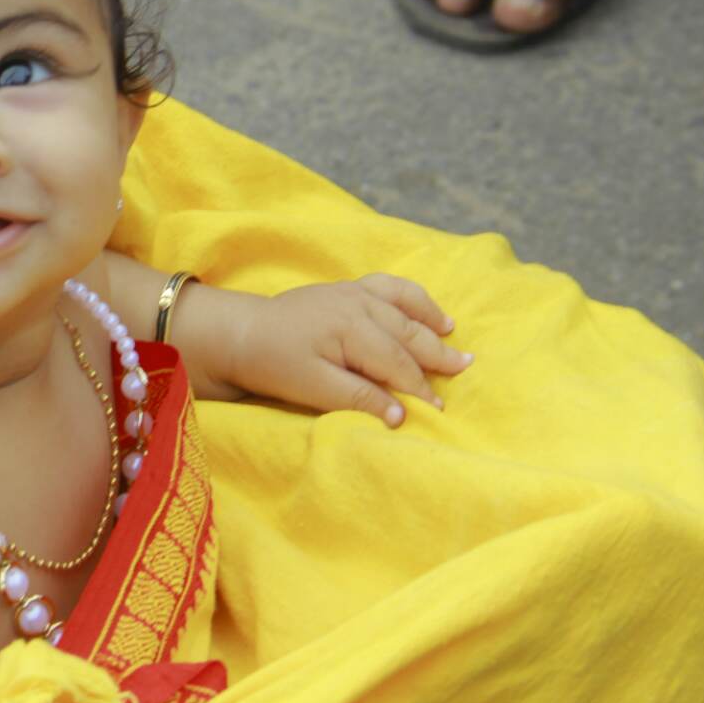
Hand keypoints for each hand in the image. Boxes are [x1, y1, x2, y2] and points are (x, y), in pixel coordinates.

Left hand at [214, 274, 470, 426]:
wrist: (239, 333)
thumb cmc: (272, 363)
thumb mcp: (312, 388)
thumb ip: (358, 398)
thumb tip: (400, 415)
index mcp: (351, 329)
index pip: (397, 364)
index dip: (419, 389)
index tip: (439, 410)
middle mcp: (358, 304)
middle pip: (407, 334)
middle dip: (436, 355)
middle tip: (464, 370)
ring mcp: (352, 292)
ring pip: (403, 308)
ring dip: (430, 322)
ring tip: (454, 337)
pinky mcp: (346, 289)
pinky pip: (388, 287)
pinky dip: (412, 297)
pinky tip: (425, 310)